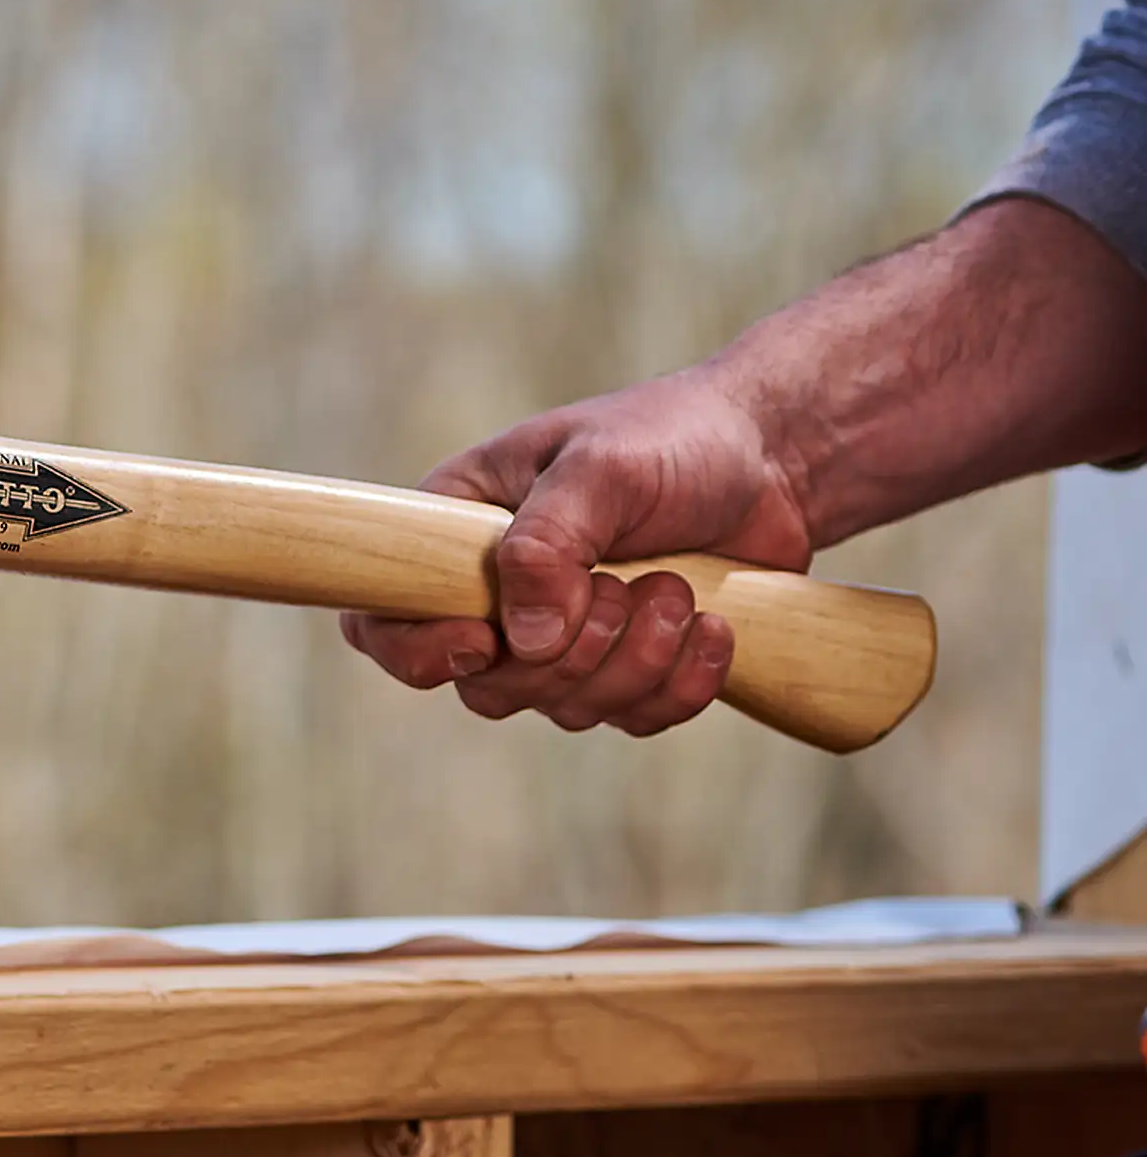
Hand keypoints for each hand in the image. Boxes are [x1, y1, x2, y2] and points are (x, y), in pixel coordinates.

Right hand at [342, 365, 814, 735]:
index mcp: (457, 534)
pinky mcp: (627, 668)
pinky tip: (714, 629)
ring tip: (677, 590)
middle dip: (570, 655)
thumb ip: (548, 545)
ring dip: (635, 661)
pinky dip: (680, 686)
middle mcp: (497, 595)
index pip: (384, 619)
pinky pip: (633, 719)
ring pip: (565, 709)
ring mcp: (562, 639)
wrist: (771, 457)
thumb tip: (525, 642)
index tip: (485, 642)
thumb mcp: (600, 467)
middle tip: (625, 586)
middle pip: (488, 686)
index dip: (416, 651)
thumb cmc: (671, 437)